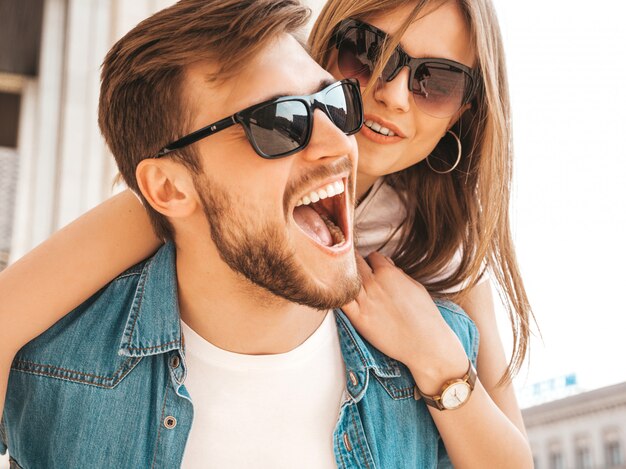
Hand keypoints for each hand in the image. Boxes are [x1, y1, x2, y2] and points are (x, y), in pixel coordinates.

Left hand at [342, 252, 467, 392]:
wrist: (425, 344)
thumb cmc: (425, 317)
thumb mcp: (416, 287)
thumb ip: (399, 274)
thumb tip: (388, 267)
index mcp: (389, 272)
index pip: (372, 256)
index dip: (371, 263)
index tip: (371, 270)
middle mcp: (374, 283)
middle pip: (355, 264)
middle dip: (356, 268)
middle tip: (357, 277)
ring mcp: (364, 300)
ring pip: (345, 279)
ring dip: (345, 281)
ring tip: (346, 286)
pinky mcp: (358, 318)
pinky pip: (341, 301)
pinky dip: (338, 296)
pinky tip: (340, 298)